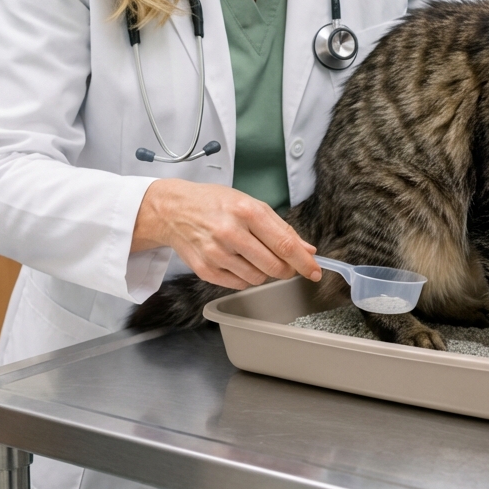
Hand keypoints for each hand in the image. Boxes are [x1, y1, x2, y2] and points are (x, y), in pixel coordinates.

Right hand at [131, 179, 320, 289]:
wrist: (174, 210)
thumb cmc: (215, 203)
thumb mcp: (250, 204)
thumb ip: (281, 228)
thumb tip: (307, 250)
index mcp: (247, 212)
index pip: (284, 244)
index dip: (304, 262)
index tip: (315, 271)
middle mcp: (231, 233)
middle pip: (274, 267)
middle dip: (286, 269)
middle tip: (284, 264)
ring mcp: (216, 254)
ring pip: (257, 279)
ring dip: (264, 272)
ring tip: (252, 255)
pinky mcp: (205, 270)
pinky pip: (239, 284)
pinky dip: (244, 277)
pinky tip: (237, 261)